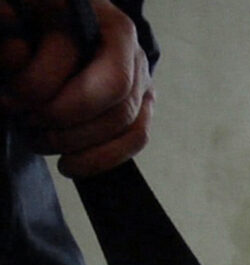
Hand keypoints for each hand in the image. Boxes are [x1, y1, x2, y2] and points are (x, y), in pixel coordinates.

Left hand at [0, 0, 152, 177]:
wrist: (57, 25)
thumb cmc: (36, 23)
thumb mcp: (24, 26)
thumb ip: (19, 44)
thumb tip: (15, 55)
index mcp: (113, 28)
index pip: (113, 83)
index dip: (69, 107)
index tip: (18, 105)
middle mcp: (135, 54)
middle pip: (120, 110)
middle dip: (67, 129)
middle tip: (27, 126)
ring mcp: (142, 81)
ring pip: (129, 128)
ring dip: (80, 147)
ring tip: (40, 142)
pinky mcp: (142, 105)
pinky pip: (135, 139)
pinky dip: (101, 159)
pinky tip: (69, 164)